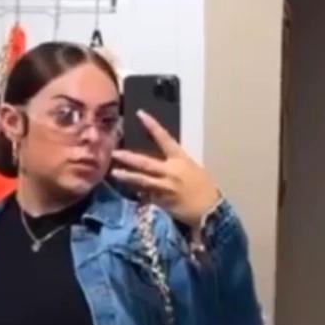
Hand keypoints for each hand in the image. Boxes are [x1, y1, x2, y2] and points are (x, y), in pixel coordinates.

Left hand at [111, 111, 220, 232]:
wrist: (209, 210)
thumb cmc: (204, 187)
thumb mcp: (192, 169)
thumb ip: (175, 164)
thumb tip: (161, 162)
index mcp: (181, 159)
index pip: (165, 138)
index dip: (152, 126)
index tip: (140, 114)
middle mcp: (171, 171)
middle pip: (145, 163)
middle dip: (128, 158)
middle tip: (114, 153)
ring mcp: (165, 187)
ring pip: (141, 181)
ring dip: (127, 176)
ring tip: (114, 173)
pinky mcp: (162, 202)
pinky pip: (147, 197)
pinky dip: (139, 194)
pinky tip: (131, 193)